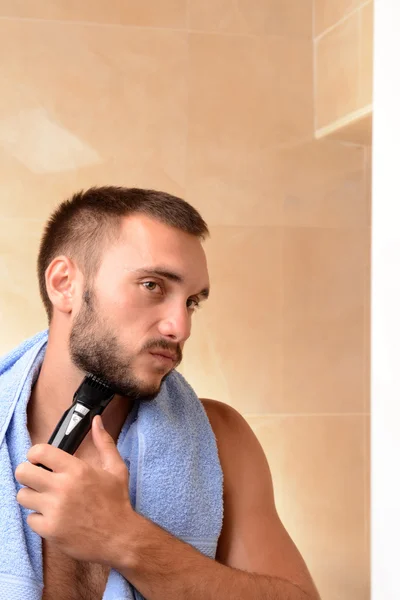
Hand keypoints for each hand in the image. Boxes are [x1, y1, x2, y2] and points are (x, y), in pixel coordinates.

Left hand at [15, 416, 133, 565]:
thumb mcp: (115, 468)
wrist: (120, 537)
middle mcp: (62, 488)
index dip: (35, 454)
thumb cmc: (117, 501)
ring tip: (46, 499)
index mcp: (76, 469)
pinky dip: (40, 518)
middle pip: (22, 472)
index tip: (41, 461)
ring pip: (22, 496)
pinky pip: (30, 519)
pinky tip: (54, 517)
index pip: (39, 452)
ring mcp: (54, 510)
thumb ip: (104, 442)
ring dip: (32, 496)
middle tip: (39, 479)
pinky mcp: (50, 530)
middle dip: (28, 474)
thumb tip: (96, 420)